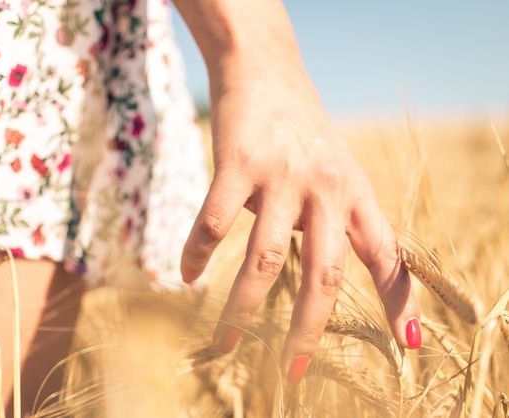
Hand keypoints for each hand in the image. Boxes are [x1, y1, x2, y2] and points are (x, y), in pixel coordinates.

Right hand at [180, 68, 420, 382]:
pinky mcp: (237, 162)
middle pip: (324, 272)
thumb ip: (338, 218)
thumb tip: (318, 275)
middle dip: (307, 328)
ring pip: (264, 257)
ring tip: (227, 343)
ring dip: (243, 307)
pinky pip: (214, 221)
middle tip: (291, 371)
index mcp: (355, 193)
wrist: (266, 71)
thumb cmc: (302, 130)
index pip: (387, 254)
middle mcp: (326, 187)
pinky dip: (197, 254)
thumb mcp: (338, 169)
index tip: (408, 344)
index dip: (400, 300)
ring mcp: (281, 175)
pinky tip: (186, 276)